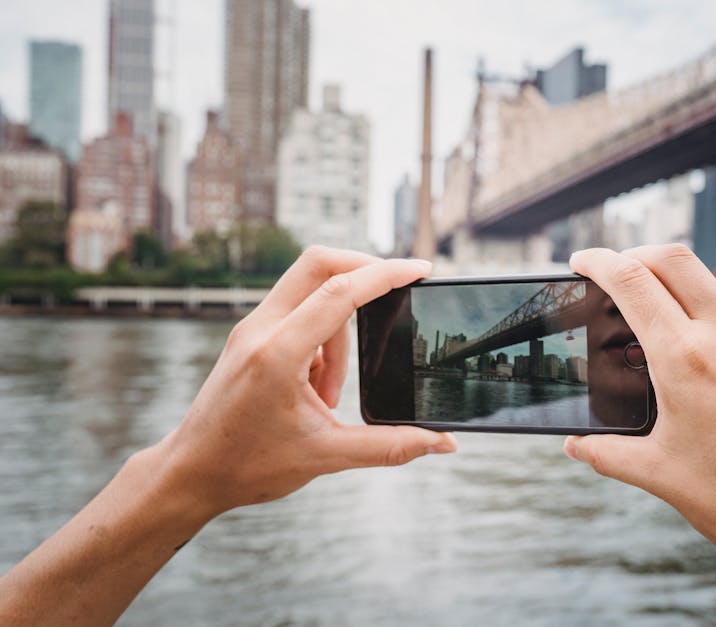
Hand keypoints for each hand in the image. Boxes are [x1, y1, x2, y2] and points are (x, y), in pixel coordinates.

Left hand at [158, 246, 456, 516]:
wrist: (189, 473)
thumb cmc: (248, 466)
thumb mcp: (326, 457)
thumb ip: (390, 446)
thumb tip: (442, 442)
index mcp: (278, 353)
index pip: (340, 291)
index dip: (386, 274)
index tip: (420, 269)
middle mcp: (260, 329)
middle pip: (319, 263)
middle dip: (365, 270)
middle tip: (397, 295)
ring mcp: (250, 329)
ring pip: (310, 290)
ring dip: (341, 328)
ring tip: (333, 394)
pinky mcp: (249, 337)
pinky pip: (297, 312)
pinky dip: (322, 337)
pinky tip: (316, 390)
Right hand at [565, 245, 715, 623]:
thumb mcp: (659, 475)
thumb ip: (606, 452)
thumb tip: (574, 444)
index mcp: (686, 361)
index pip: (632, 281)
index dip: (600, 260)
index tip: (584, 259)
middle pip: (677, 260)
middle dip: (640, 254)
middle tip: (623, 271)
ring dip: (692, 311)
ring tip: (686, 360)